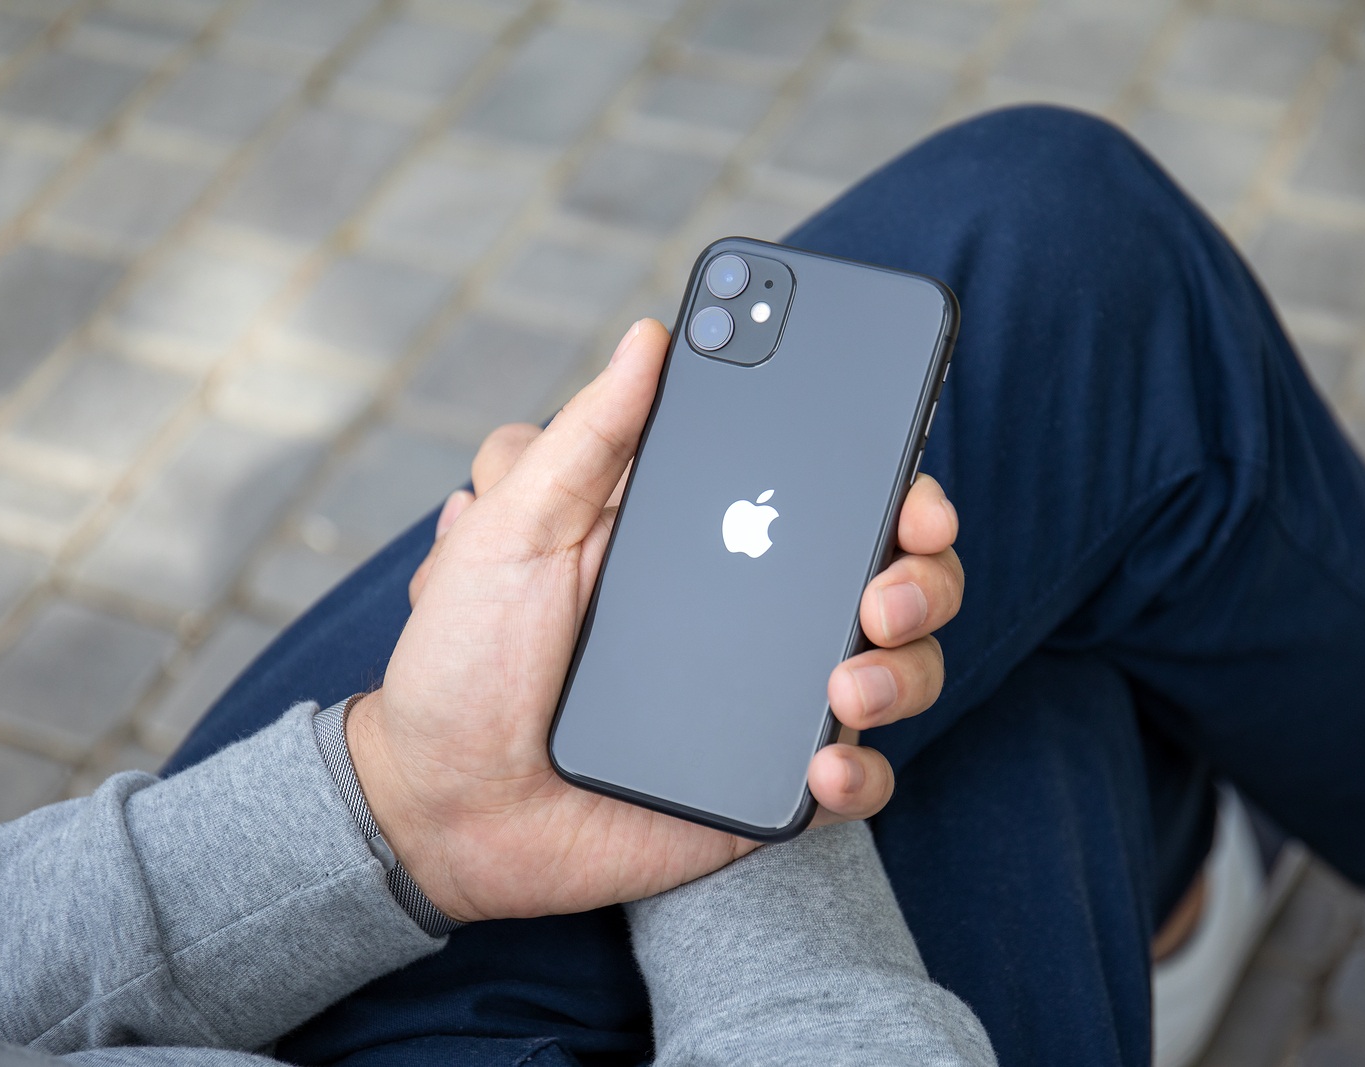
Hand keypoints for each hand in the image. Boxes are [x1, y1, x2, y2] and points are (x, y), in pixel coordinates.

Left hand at [351, 319, 962, 922]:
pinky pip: (856, 773)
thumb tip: (652, 336)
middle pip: (893, 573)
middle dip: (924, 575)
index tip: (909, 490)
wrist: (440, 805)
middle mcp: (757, 608)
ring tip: (848, 686)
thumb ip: (587, 437)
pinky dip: (863, 770)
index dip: (893, 482)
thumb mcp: (512, 528)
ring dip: (904, 670)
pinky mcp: (765, 782)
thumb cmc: (463, 657)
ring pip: (898, 667)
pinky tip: (824, 764)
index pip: (828, 491)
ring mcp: (769, 695)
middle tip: (882, 594)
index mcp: (705, 536)